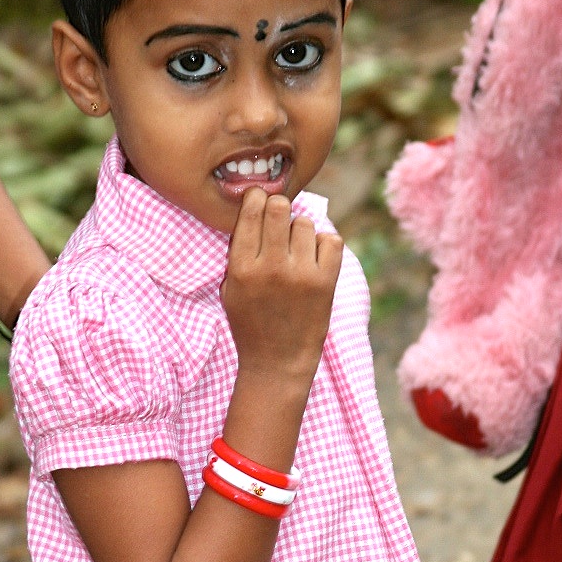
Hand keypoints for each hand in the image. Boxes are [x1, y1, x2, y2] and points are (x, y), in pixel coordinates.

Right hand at [220, 188, 343, 387]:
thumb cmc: (250, 324)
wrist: (277, 363)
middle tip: (279, 220)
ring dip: (301, 229)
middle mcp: (271, 268)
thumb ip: (239, 251)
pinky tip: (314, 257)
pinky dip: (324, 243)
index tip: (260, 200)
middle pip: (280, 207)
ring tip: (296, 249)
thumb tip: (255, 208)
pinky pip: (331, 240)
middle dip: (279, 208)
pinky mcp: (325, 283)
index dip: (257, 198)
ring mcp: (300, 275)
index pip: (251, 211)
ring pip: (305, 222)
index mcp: (241, 268)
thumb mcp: (230, 289)